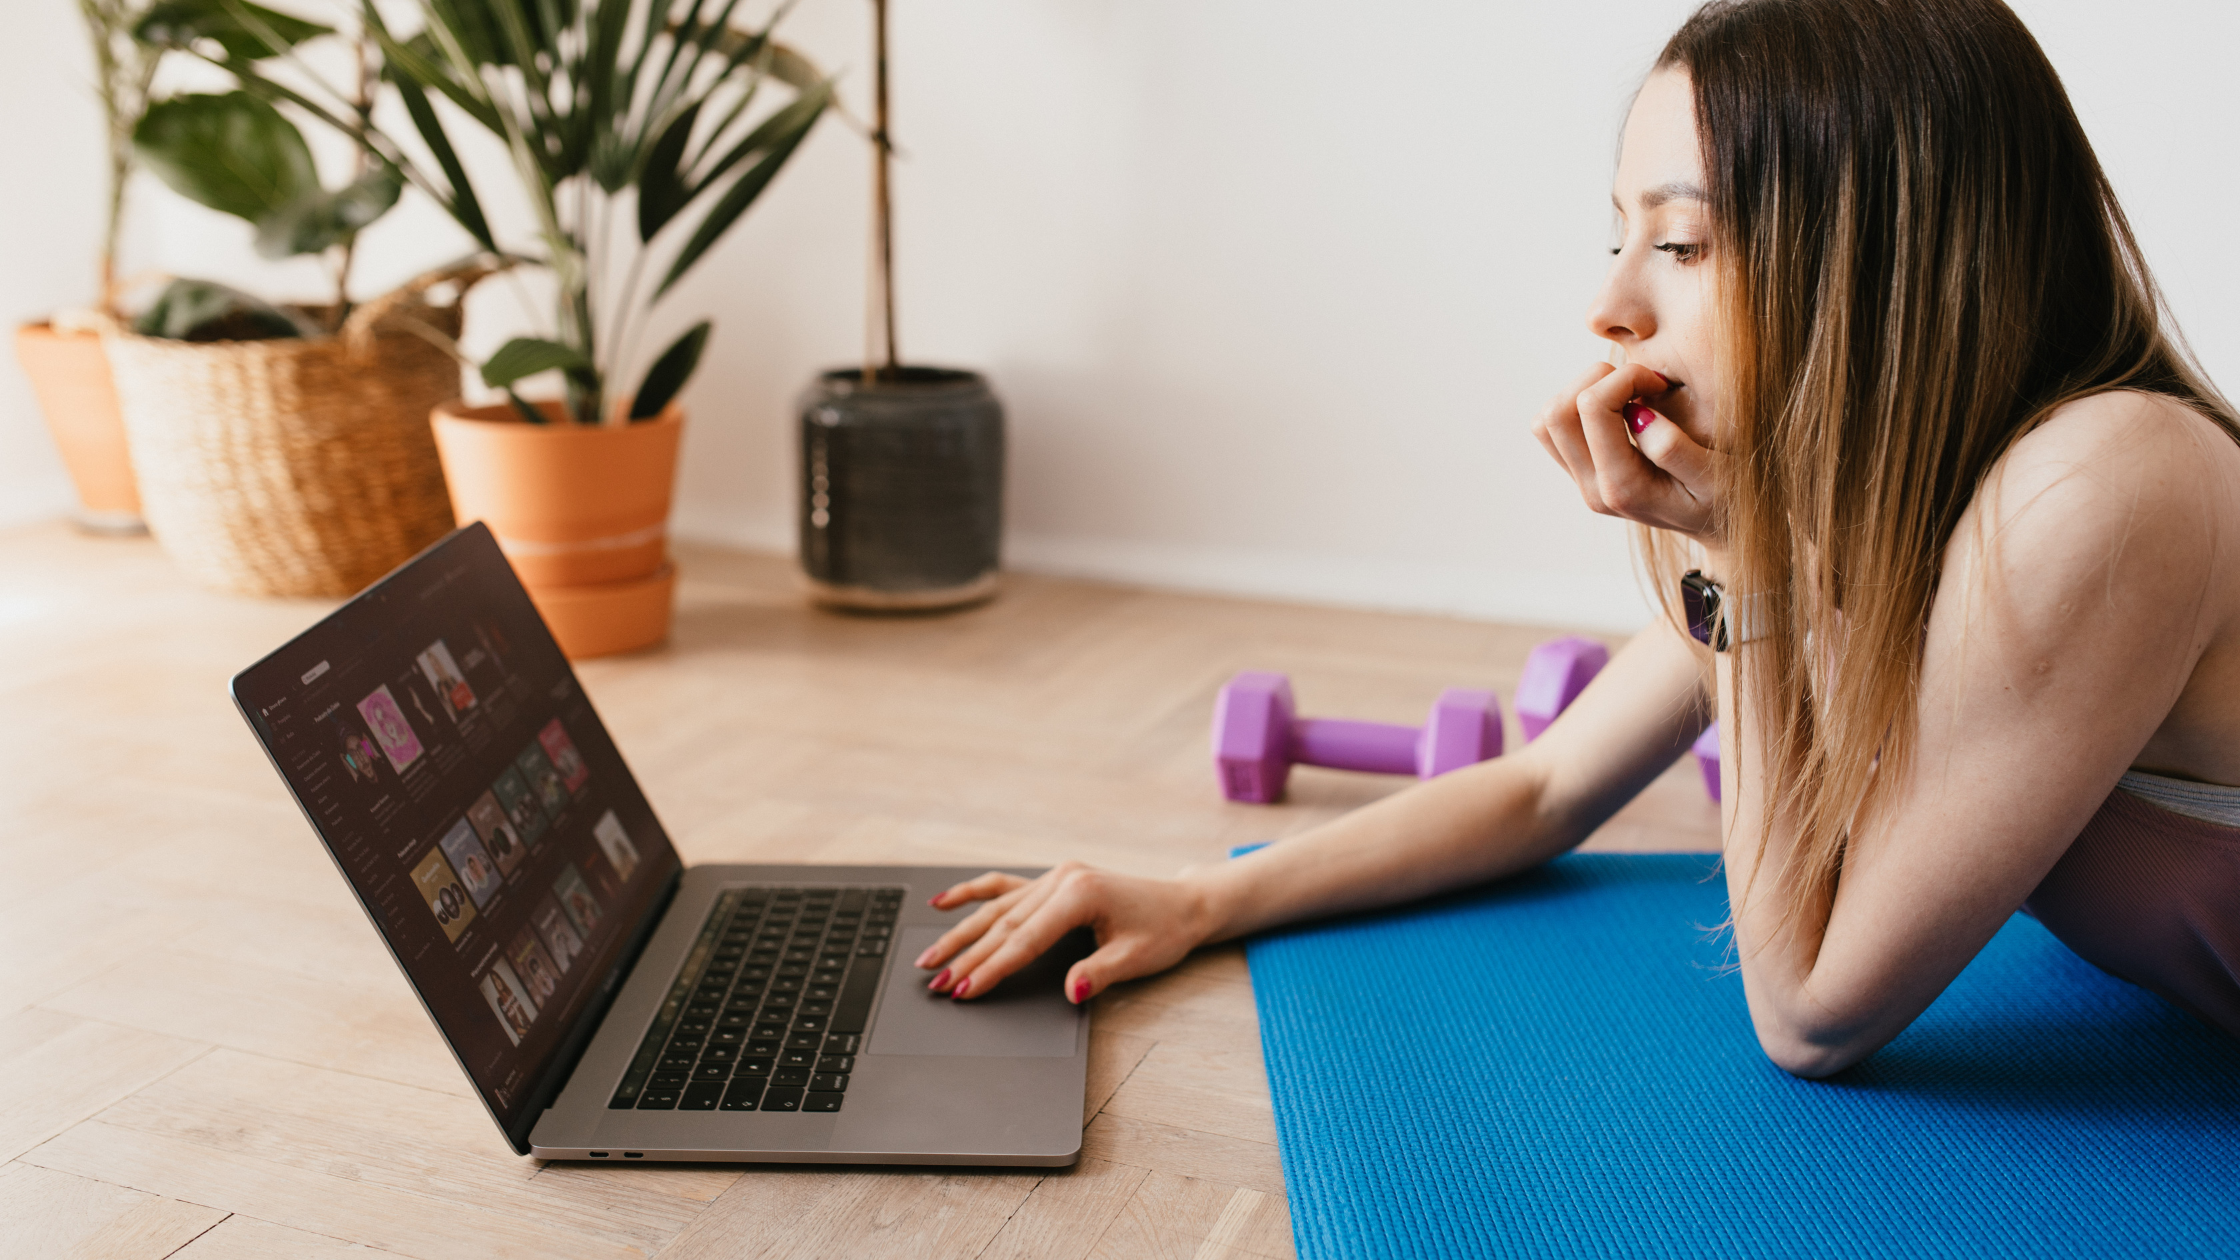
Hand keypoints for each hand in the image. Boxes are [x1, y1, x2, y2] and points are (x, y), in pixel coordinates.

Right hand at [913, 863, 1219, 1002]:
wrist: (1183, 905)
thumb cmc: (1163, 931)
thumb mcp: (1136, 958)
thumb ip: (1099, 973)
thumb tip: (1071, 992)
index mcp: (1080, 894)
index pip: (1024, 940)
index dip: (992, 968)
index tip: (964, 989)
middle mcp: (1062, 879)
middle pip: (1003, 924)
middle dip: (966, 955)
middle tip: (935, 982)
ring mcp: (1055, 876)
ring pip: (997, 907)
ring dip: (961, 933)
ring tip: (929, 956)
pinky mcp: (1054, 880)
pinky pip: (1004, 887)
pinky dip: (972, 894)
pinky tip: (942, 903)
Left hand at [1531, 361, 1721, 545]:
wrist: (1712, 526)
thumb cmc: (1722, 500)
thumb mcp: (1718, 478)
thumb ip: (1676, 449)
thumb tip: (1637, 411)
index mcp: (1623, 487)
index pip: (1592, 407)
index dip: (1625, 376)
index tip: (1658, 383)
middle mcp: (1593, 488)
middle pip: (1557, 412)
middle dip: (1597, 380)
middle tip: (1640, 384)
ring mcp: (1582, 483)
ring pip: (1547, 421)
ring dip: (1582, 393)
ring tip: (1626, 394)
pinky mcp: (1580, 474)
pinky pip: (1554, 432)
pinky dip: (1577, 408)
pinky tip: (1617, 409)